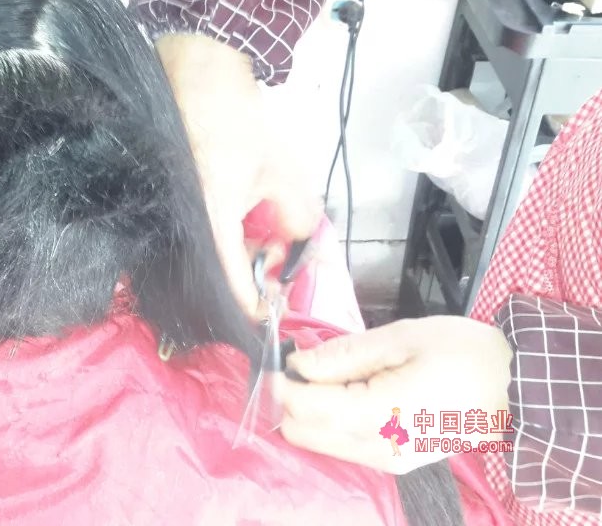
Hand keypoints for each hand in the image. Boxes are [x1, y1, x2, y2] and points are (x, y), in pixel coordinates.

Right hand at [155, 33, 320, 319]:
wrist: (195, 78)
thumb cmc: (236, 121)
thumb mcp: (282, 172)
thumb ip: (296, 219)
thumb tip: (291, 253)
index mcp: (210, 213)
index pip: (230, 281)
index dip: (252, 304)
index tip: (267, 311)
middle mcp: (179, 219)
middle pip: (210, 274)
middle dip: (242, 276)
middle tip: (268, 262)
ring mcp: (163, 213)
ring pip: (197, 258)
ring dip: (227, 257)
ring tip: (251, 236)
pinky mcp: (159, 205)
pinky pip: (186, 239)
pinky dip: (211, 241)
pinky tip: (230, 225)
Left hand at [276, 316, 512, 474]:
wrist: (521, 389)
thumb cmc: (466, 354)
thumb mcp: (403, 339)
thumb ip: (343, 354)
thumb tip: (296, 363)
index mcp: (380, 416)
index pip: (301, 408)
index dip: (281, 381)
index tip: (280, 354)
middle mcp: (377, 450)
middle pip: (301, 432)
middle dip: (291, 397)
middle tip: (304, 361)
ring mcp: (387, 462)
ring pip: (318, 443)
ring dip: (310, 410)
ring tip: (330, 373)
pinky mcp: (395, 463)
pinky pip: (343, 446)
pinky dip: (332, 421)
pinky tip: (348, 391)